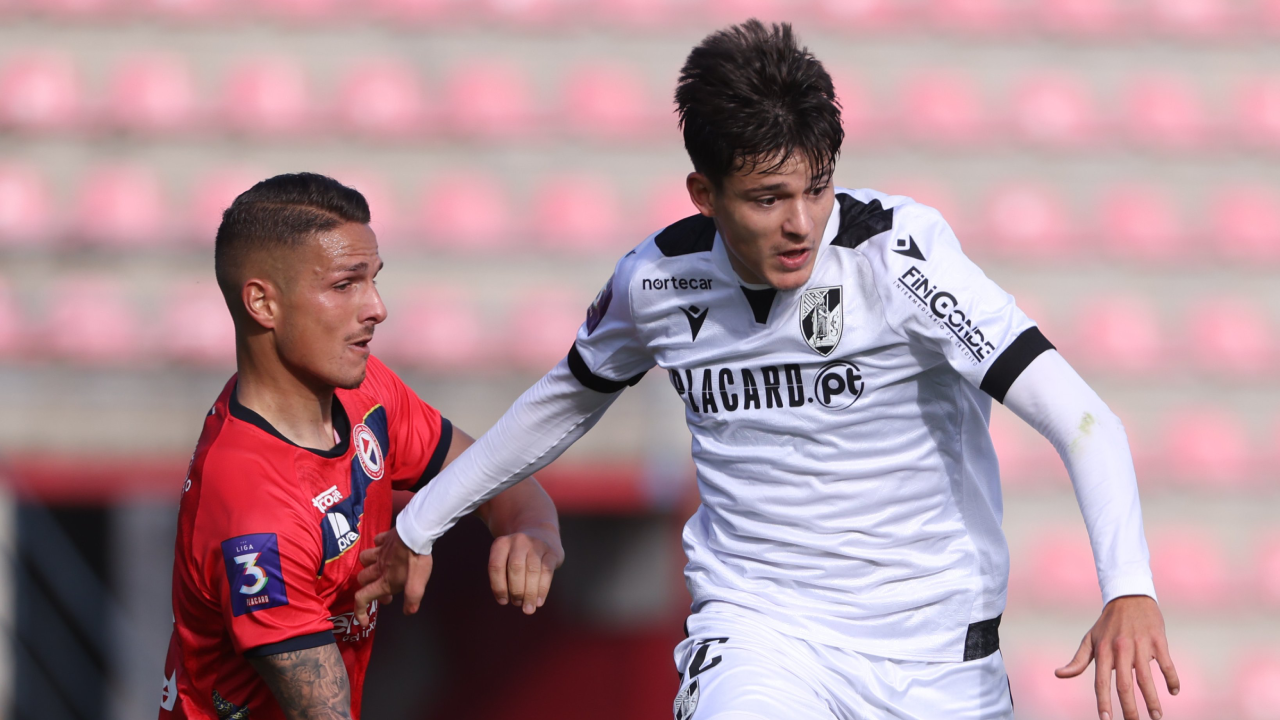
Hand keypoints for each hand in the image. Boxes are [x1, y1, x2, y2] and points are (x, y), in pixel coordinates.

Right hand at [354, 529, 432, 625]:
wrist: (417, 533)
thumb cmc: (416, 560)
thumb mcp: (418, 584)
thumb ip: (412, 599)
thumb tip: (408, 612)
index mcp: (384, 580)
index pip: (362, 597)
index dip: (359, 612)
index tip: (364, 621)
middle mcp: (378, 567)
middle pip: (362, 579)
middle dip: (369, 587)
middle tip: (386, 591)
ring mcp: (380, 551)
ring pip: (364, 560)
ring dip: (368, 566)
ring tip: (380, 569)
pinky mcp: (385, 538)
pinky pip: (375, 542)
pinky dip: (377, 546)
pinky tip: (384, 548)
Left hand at [487, 526, 563, 614]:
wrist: (541, 534)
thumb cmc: (519, 556)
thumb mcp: (505, 559)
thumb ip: (503, 576)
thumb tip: (506, 600)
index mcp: (501, 543)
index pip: (496, 566)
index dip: (498, 586)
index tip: (503, 601)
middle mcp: (519, 541)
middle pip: (515, 567)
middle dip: (516, 590)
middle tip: (517, 604)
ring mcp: (536, 544)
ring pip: (532, 570)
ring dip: (530, 593)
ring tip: (528, 609)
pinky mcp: (551, 551)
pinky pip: (547, 572)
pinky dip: (542, 589)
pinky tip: (539, 602)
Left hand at [1056, 595, 1179, 719]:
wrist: (1129, 597)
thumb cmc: (1107, 624)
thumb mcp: (1090, 640)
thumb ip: (1078, 660)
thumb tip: (1059, 674)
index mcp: (1103, 651)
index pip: (1101, 682)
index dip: (1103, 702)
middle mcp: (1120, 649)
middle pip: (1124, 684)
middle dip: (1129, 708)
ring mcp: (1140, 644)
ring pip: (1146, 677)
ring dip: (1152, 700)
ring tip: (1156, 716)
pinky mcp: (1158, 640)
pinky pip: (1166, 664)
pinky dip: (1171, 679)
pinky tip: (1173, 691)